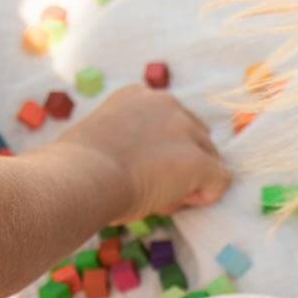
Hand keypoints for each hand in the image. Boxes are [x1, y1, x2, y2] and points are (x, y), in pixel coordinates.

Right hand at [55, 85, 230, 221]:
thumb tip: (146, 165)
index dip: (163, 150)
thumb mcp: (103, 137)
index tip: (140, 167)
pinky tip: (172, 202)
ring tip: (157, 194)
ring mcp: (186, 131)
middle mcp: (167, 104)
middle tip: (151, 185)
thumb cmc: (77, 166)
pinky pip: (220, 181)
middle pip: (196, 137)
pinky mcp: (199, 161)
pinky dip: (204, 196)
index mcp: (139, 95)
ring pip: (209, 159)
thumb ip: (130, 140)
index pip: (171, 122)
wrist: (80, 177)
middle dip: (182, 163)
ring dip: (192, 180)